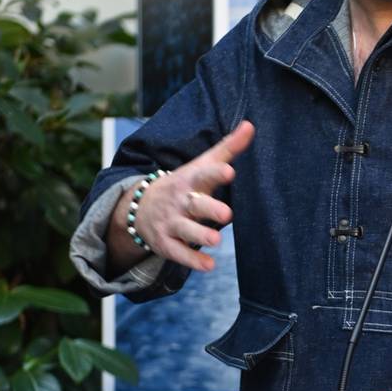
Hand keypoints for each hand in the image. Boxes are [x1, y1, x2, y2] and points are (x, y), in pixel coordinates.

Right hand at [116, 120, 254, 271]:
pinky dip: (193, 260)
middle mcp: (180, 201)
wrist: (140, 206)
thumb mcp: (201, 165)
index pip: (202, 174)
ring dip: (200, 235)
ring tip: (216, 240)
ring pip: (186, 230)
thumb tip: (251, 125)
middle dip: (209, 208)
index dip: (214, 173)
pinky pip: (179, 253)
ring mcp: (171, 222)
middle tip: (226, 214)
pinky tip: (209, 265)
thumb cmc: (184, 184)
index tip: (229, 170)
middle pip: (195, 204)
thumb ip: (228, 148)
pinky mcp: (166, 243)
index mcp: (190, 180)